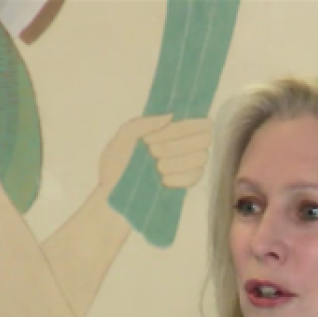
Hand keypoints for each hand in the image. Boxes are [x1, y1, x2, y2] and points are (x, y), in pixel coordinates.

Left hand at [97, 115, 212, 193]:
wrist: (113, 199)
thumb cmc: (116, 167)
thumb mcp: (123, 139)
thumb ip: (143, 123)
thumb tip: (171, 116)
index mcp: (169, 129)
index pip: (199, 121)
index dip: (186, 126)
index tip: (159, 134)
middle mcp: (184, 144)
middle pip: (204, 138)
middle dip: (177, 144)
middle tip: (153, 151)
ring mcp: (188, 165)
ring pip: (201, 157)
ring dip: (178, 161)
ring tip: (157, 168)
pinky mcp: (187, 183)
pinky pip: (196, 176)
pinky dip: (180, 177)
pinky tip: (164, 181)